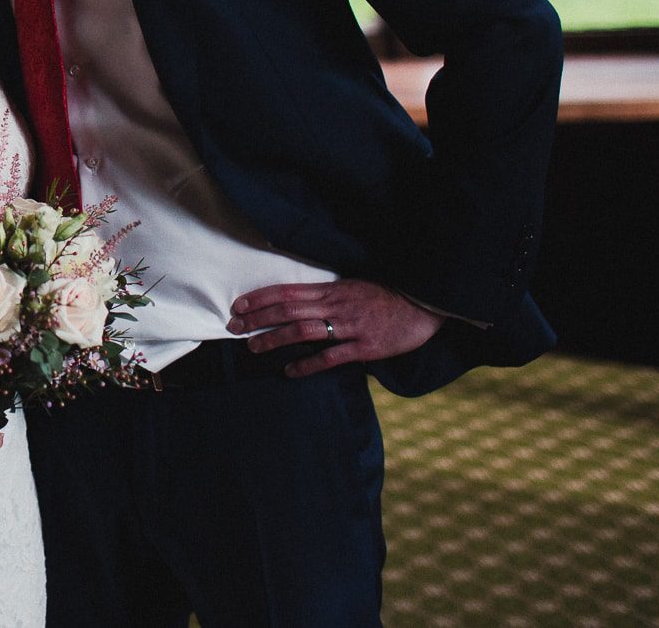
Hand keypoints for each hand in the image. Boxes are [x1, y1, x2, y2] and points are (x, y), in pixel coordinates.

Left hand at [227, 279, 441, 376]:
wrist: (426, 304)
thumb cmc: (388, 296)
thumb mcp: (354, 287)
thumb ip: (329, 295)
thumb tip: (300, 303)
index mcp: (333, 289)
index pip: (288, 290)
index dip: (261, 297)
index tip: (238, 304)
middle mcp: (337, 305)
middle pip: (288, 308)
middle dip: (257, 317)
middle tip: (232, 325)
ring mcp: (350, 326)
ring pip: (304, 330)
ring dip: (275, 339)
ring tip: (253, 347)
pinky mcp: (366, 347)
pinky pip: (331, 357)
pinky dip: (308, 364)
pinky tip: (289, 372)